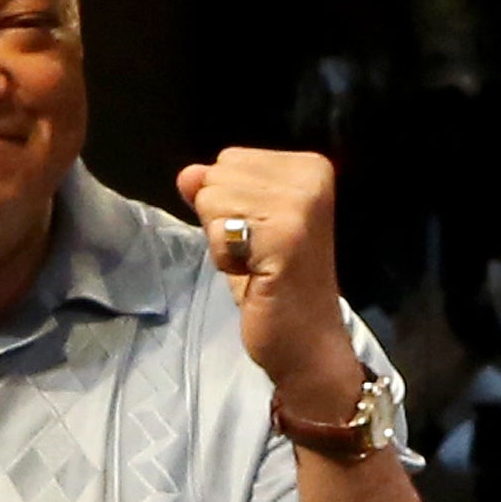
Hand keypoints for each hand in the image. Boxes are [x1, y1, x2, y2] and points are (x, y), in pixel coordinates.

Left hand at [177, 148, 361, 409]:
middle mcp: (312, 175)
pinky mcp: (286, 234)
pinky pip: (219, 230)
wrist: (305, 342)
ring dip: (223, 240)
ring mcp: (301, 203)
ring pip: (212, 199)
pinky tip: (255, 273)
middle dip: (224, 220)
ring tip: (257, 263)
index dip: (231, 204)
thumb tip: (188, 173)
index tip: (261, 236)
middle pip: (217, 175)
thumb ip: (215, 193)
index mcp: (309, 166)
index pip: (228, 159)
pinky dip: (224, 257)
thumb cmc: (273, 284)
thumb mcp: (239, 226)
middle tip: (258, 252)